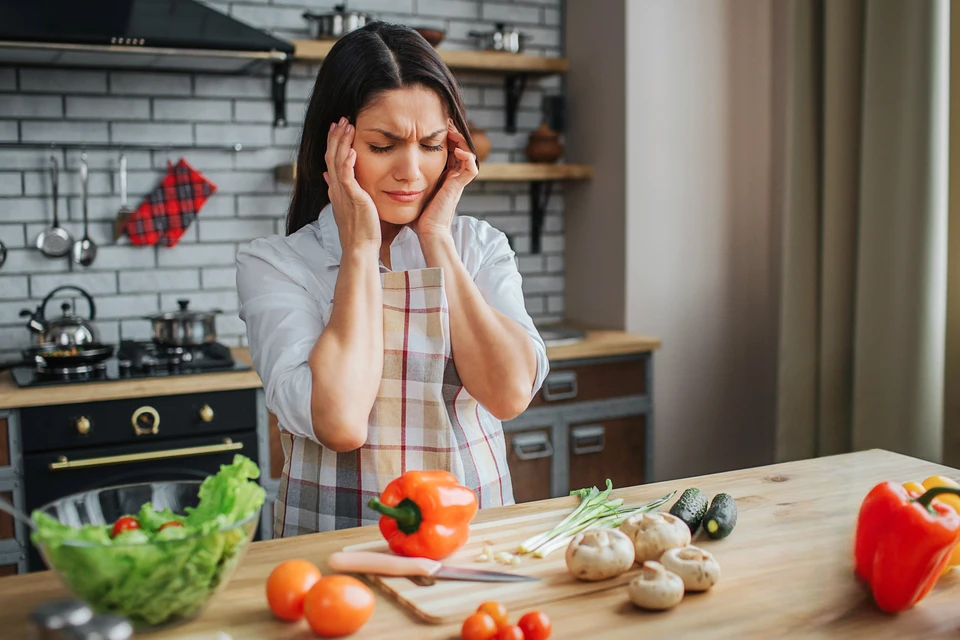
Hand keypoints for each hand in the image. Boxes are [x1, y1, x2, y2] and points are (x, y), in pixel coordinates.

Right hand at [324, 117, 380, 250]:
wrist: (360, 247)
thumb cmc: (359, 230)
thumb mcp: (346, 205)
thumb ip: (338, 189)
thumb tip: (327, 176)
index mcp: (336, 189)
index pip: (331, 160)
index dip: (333, 143)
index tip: (337, 127)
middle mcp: (336, 189)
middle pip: (331, 156)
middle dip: (336, 136)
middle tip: (342, 119)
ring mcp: (342, 193)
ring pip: (337, 162)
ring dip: (342, 143)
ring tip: (348, 126)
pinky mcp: (352, 198)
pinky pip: (347, 177)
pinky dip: (347, 162)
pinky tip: (352, 150)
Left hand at [414, 120, 478, 238]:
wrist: (427, 231)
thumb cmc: (418, 217)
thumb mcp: (410, 192)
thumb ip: (404, 182)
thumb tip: (388, 171)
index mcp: (443, 177)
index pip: (448, 152)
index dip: (443, 138)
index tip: (433, 126)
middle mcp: (452, 177)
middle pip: (460, 149)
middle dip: (454, 134)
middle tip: (445, 122)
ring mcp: (457, 182)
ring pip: (468, 154)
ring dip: (461, 140)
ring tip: (451, 129)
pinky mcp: (459, 186)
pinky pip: (470, 167)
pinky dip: (467, 156)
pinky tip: (455, 148)